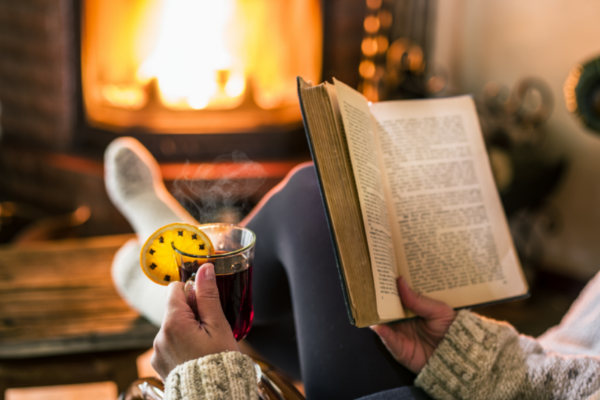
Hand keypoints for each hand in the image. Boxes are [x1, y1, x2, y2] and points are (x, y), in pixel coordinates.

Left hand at [151, 263, 238, 378]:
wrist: (212, 397)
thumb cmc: (219, 362)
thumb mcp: (218, 325)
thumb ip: (208, 295)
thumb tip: (204, 268)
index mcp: (173, 322)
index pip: (175, 289)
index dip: (193, 291)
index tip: (207, 304)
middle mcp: (160, 336)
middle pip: (174, 309)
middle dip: (192, 312)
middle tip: (210, 328)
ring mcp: (157, 352)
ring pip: (173, 327)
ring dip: (187, 329)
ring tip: (205, 345)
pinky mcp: (159, 364)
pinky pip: (169, 344)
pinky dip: (181, 345)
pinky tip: (196, 355)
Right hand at [370, 277, 455, 373]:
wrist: (458, 356)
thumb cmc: (451, 329)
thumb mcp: (438, 310)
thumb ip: (418, 299)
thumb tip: (400, 281)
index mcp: (412, 307)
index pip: (396, 295)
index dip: (388, 286)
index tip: (379, 274)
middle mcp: (402, 319)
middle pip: (386, 307)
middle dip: (377, 299)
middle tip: (368, 287)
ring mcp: (399, 333)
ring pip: (382, 322)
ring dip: (375, 315)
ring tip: (368, 305)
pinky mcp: (398, 348)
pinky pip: (388, 339)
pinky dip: (382, 332)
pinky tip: (378, 325)